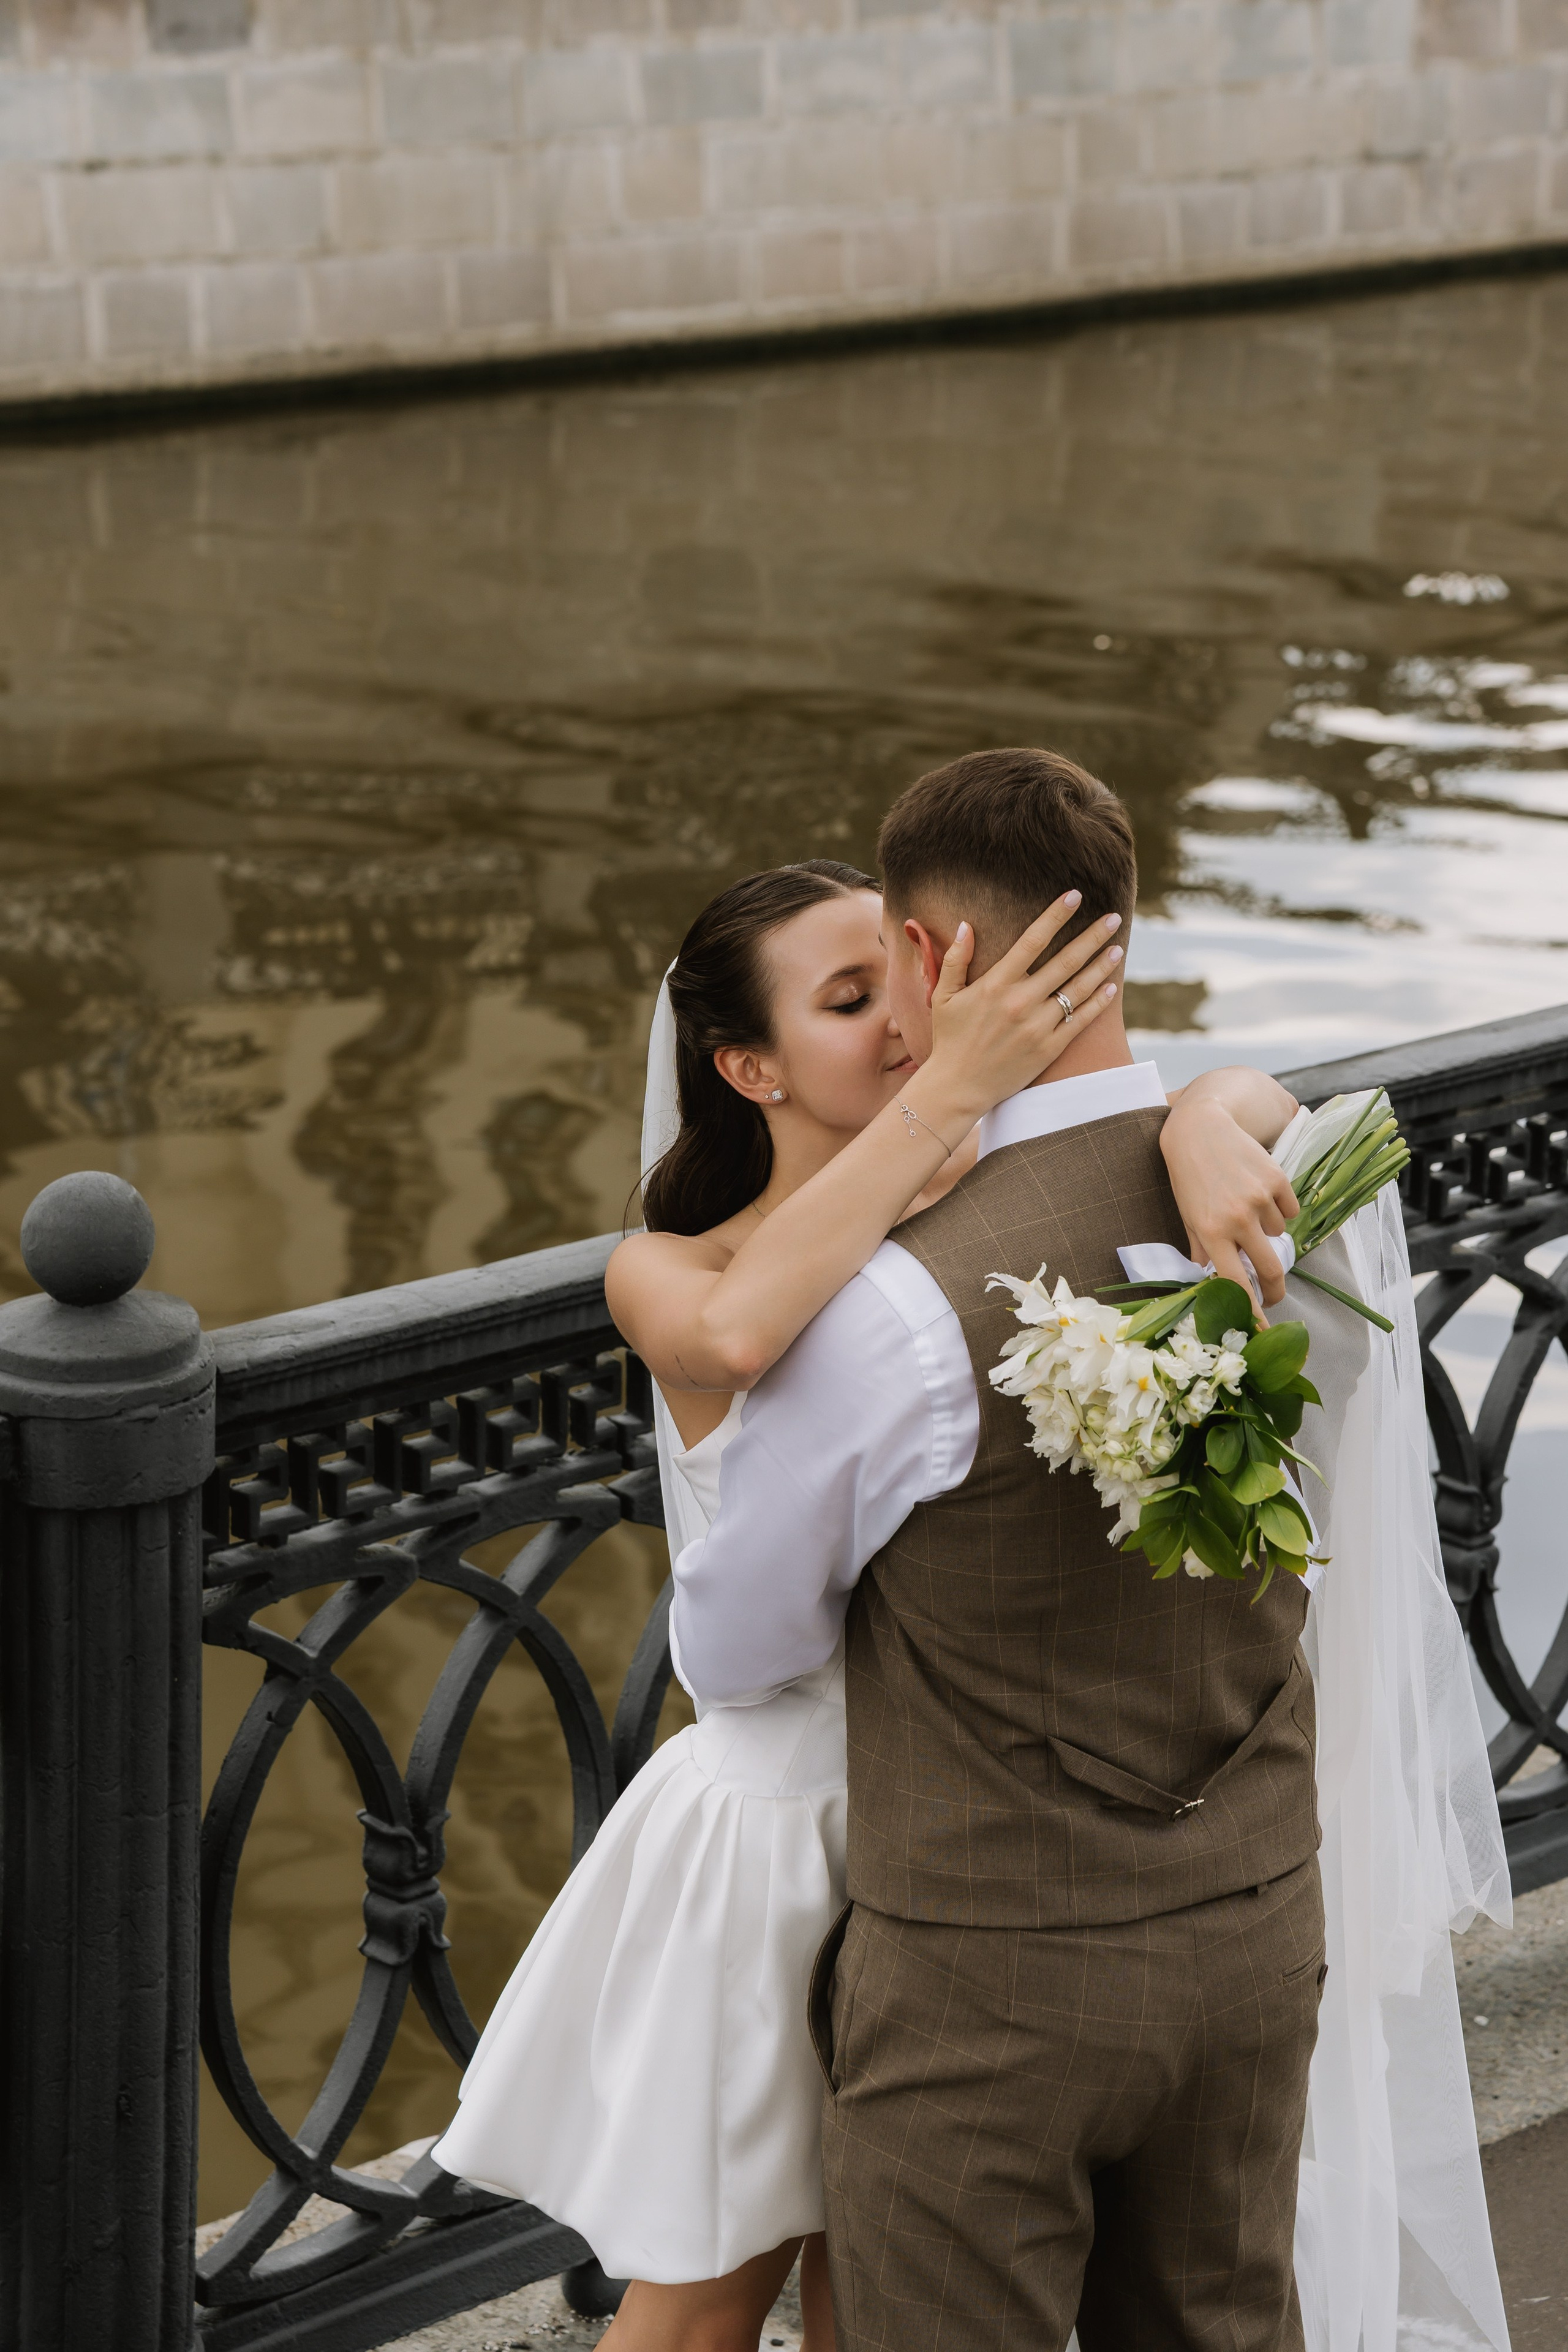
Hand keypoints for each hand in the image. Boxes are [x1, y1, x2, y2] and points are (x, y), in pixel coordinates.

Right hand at [919, 895, 1123, 1129]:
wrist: (957, 1087)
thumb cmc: (949, 1039)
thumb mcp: (943, 996)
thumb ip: (955, 959)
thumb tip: (967, 925)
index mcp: (996, 984)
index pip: (1032, 940)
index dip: (1056, 916)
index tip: (1075, 896)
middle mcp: (1020, 1001)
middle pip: (1065, 961)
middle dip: (1092, 936)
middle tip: (1113, 918)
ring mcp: (1038, 1026)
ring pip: (1078, 989)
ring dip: (1101, 967)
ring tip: (1118, 948)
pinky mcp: (1049, 1049)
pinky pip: (1080, 1021)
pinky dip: (1098, 1002)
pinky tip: (1111, 987)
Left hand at [1162, 1096, 1299, 1307]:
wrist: (1200, 1127)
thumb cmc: (1189, 1175)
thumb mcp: (1187, 1215)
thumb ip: (1200, 1249)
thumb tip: (1209, 1279)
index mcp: (1210, 1233)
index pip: (1236, 1284)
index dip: (1252, 1311)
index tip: (1262, 1329)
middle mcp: (1236, 1218)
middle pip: (1270, 1270)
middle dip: (1274, 1288)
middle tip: (1272, 1292)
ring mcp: (1259, 1198)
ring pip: (1278, 1235)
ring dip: (1267, 1231)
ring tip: (1246, 1208)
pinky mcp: (1277, 1179)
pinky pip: (1288, 1209)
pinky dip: (1279, 1207)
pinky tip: (1259, 1191)